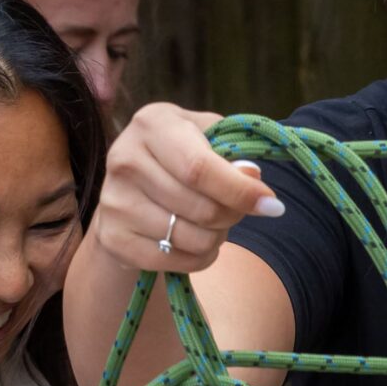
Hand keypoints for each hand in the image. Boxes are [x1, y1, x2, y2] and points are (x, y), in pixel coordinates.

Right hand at [93, 103, 281, 274]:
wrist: (131, 187)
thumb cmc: (181, 155)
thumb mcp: (206, 138)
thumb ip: (233, 152)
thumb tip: (252, 177)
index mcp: (152, 124)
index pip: (200, 169)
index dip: (241, 192)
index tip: (274, 205)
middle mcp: (124, 158)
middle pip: (202, 208)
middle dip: (234, 216)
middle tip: (238, 211)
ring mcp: (113, 201)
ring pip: (193, 239)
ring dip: (217, 237)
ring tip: (212, 223)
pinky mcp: (112, 238)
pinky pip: (176, 261)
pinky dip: (199, 257)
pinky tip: (195, 241)